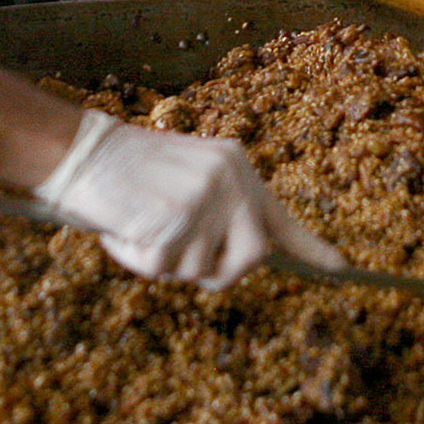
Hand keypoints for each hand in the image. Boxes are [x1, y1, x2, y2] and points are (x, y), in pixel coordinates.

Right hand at [36, 109, 347, 286]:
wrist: (82, 151)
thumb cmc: (126, 173)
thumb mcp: (188, 181)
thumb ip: (219, 213)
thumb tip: (246, 256)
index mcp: (236, 167)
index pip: (280, 216)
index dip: (311, 248)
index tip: (341, 270)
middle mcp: (230, 180)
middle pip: (251, 258)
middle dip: (217, 271)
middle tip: (176, 256)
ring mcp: (206, 200)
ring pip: (201, 270)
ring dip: (165, 262)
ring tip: (140, 225)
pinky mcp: (176, 221)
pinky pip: (161, 269)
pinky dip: (135, 258)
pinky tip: (122, 226)